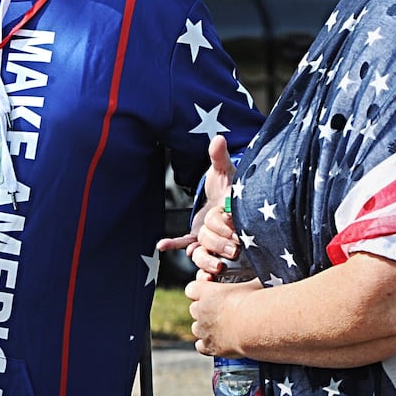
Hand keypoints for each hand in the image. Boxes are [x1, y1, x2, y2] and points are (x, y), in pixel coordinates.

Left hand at [156, 135, 240, 276]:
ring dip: (201, 257)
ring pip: (205, 252)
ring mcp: (210, 236)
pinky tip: (161, 244)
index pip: (230, 224)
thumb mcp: (224, 169)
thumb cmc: (228, 181)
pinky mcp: (196, 237)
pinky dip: (173, 243)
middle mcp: (223, 229)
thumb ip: (219, 157)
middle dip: (216, 245)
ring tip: (193, 253)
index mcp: (233, 214)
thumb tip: (217, 139)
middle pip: (217, 243)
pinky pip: (185, 242)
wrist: (224, 193)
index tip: (227, 223)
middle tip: (216, 250)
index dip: (228, 226)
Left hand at [186, 272, 259, 357]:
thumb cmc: (258, 302)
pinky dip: (207, 346)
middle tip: (222, 312)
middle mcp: (202, 310)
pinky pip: (200, 347)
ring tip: (223, 329)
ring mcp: (204, 330)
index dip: (199, 291)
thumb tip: (261, 276)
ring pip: (196, 328)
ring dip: (206, 328)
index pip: (191, 289)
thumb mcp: (255, 284)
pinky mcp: (211, 347)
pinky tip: (219, 344)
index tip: (210, 293)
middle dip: (204, 311)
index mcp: (208, 292)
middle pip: (194, 309)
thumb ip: (251, 281)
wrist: (259, 326)